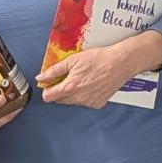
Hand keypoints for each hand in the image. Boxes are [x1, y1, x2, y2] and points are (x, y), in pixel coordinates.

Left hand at [36, 31, 161, 109]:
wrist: (120, 63)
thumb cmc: (98, 59)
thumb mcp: (72, 60)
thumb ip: (54, 70)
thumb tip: (41, 77)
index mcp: (70, 87)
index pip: (48, 97)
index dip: (47, 89)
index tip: (50, 82)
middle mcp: (79, 99)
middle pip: (60, 100)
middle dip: (60, 90)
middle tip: (69, 76)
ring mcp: (89, 103)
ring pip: (73, 101)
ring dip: (73, 92)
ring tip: (83, 78)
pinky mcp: (98, 104)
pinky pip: (85, 102)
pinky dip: (85, 95)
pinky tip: (92, 83)